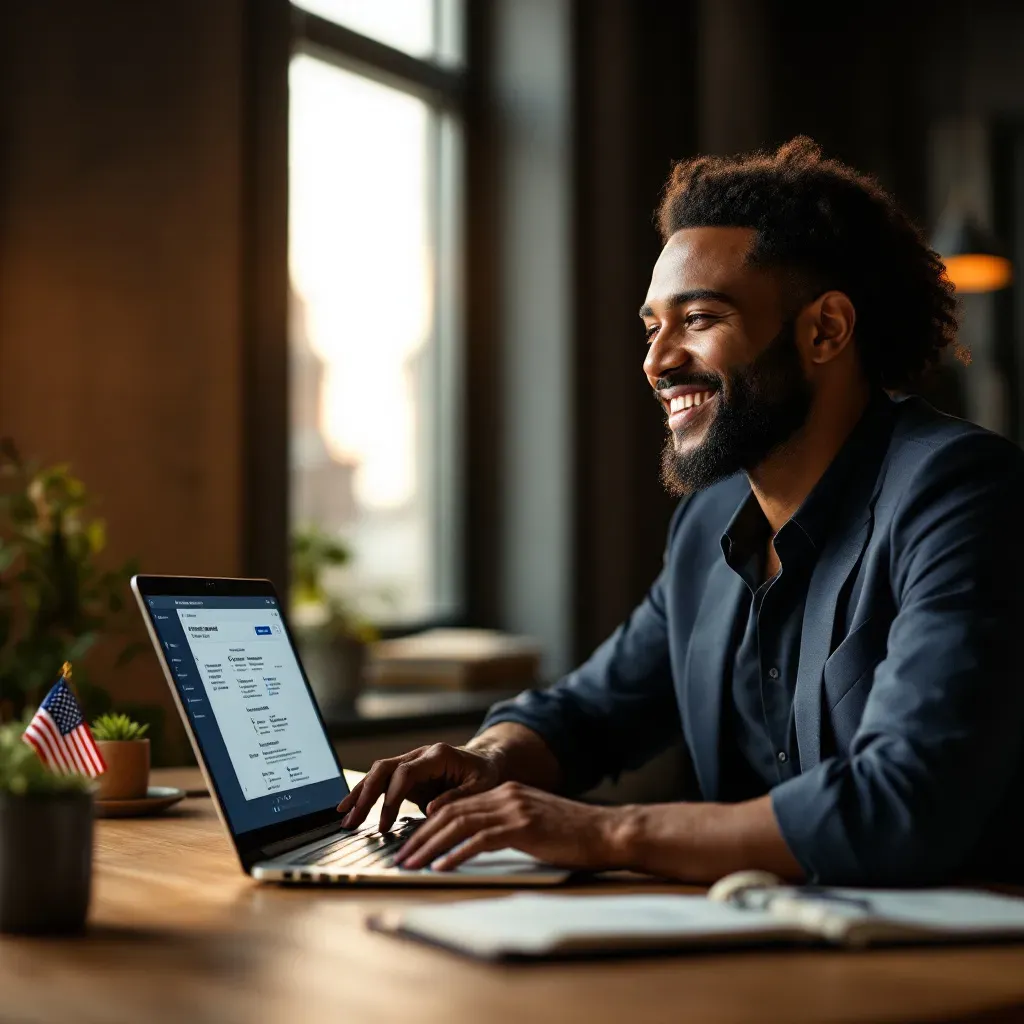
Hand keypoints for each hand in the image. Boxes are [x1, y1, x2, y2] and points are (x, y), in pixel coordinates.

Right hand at [336, 743, 504, 831]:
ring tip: (344, 815)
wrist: (486, 761)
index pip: (405, 772)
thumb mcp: (481, 787)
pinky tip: (351, 807)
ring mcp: (411, 762)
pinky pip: (382, 781)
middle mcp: (420, 755)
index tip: (384, 821)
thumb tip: (431, 810)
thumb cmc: (485, 775)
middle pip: (385, 768)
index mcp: (438, 755)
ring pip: (378, 772)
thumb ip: (457, 797)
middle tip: (353, 818)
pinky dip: (365, 793)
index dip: (392, 796)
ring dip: (360, 793)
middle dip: (366, 793)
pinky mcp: (406, 774)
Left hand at [393, 781, 623, 871]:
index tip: (408, 843)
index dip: (427, 825)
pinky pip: (480, 840)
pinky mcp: (523, 826)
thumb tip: (474, 843)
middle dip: (420, 835)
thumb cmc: (574, 835)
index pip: (455, 806)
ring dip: (429, 846)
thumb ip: (506, 826)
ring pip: (459, 824)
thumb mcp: (534, 823)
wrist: (607, 831)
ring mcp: (514, 808)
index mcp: (505, 792)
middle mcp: (505, 795)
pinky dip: (456, 853)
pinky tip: (441, 866)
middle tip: (399, 856)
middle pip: (450, 812)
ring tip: (410, 864)